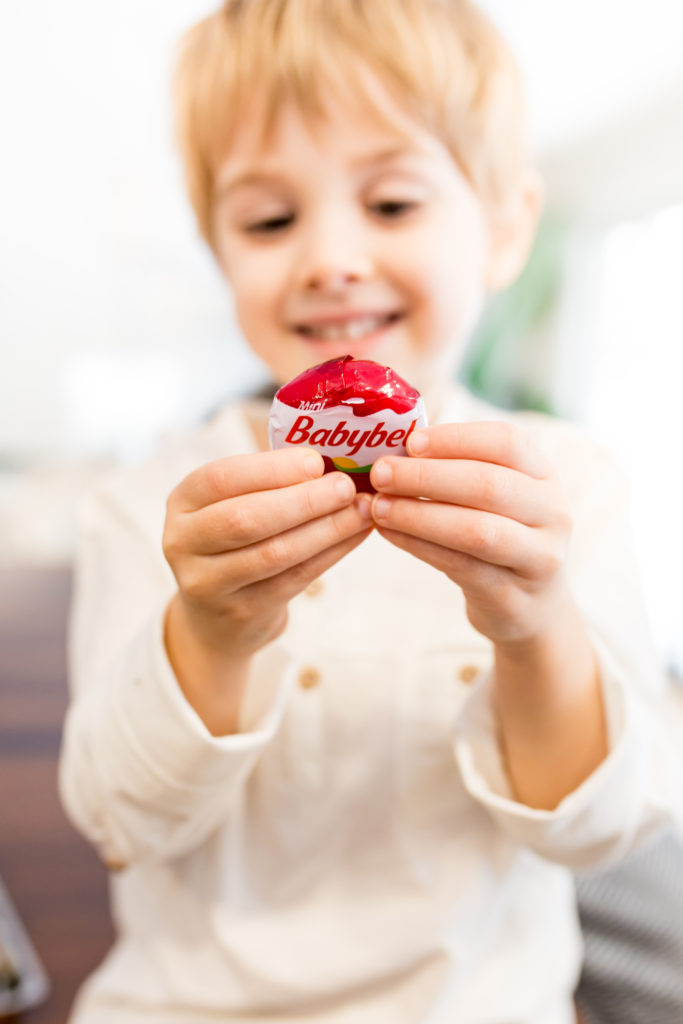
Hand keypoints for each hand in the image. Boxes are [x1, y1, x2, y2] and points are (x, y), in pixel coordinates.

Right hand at [163, 448, 371, 662]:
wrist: (214, 617)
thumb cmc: (233, 542)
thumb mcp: (231, 505)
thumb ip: (268, 482)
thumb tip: (332, 458)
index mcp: (182, 502)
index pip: (221, 478)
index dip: (271, 469)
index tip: (317, 461)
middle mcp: (184, 542)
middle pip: (246, 519)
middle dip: (304, 500)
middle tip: (346, 486)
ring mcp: (208, 583)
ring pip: (274, 553)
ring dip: (326, 528)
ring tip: (361, 510)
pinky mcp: (242, 611)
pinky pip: (295, 579)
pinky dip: (331, 553)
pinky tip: (355, 535)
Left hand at [369, 421, 572, 645]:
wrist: (531, 605)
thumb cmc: (498, 535)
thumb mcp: (495, 498)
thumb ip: (458, 470)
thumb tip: (395, 449)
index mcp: (544, 474)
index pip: (506, 442)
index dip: (456, 438)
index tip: (411, 442)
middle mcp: (552, 511)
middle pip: (488, 484)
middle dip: (426, 476)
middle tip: (381, 473)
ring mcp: (539, 556)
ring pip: (477, 530)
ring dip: (419, 515)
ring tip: (378, 507)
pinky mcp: (514, 595)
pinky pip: (461, 566)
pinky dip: (419, 546)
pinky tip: (389, 533)